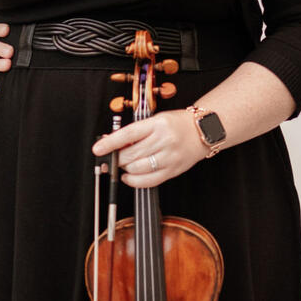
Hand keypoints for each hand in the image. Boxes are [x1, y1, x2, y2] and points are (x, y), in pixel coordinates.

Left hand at [92, 109, 207, 187]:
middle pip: (132, 154)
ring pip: (138, 169)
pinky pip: (149, 181)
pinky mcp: (173, 170)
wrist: (203, 130)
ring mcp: (169, 157)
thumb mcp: (156, 120)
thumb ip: (136, 132)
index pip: (129, 134)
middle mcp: (164, 140)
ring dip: (125, 169)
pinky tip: (129, 176)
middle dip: (117, 158)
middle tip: (113, 157)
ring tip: (125, 163)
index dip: (110, 143)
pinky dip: (134, 181)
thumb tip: (112, 142)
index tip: (98, 149)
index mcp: (158, 124)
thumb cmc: (177, 123)